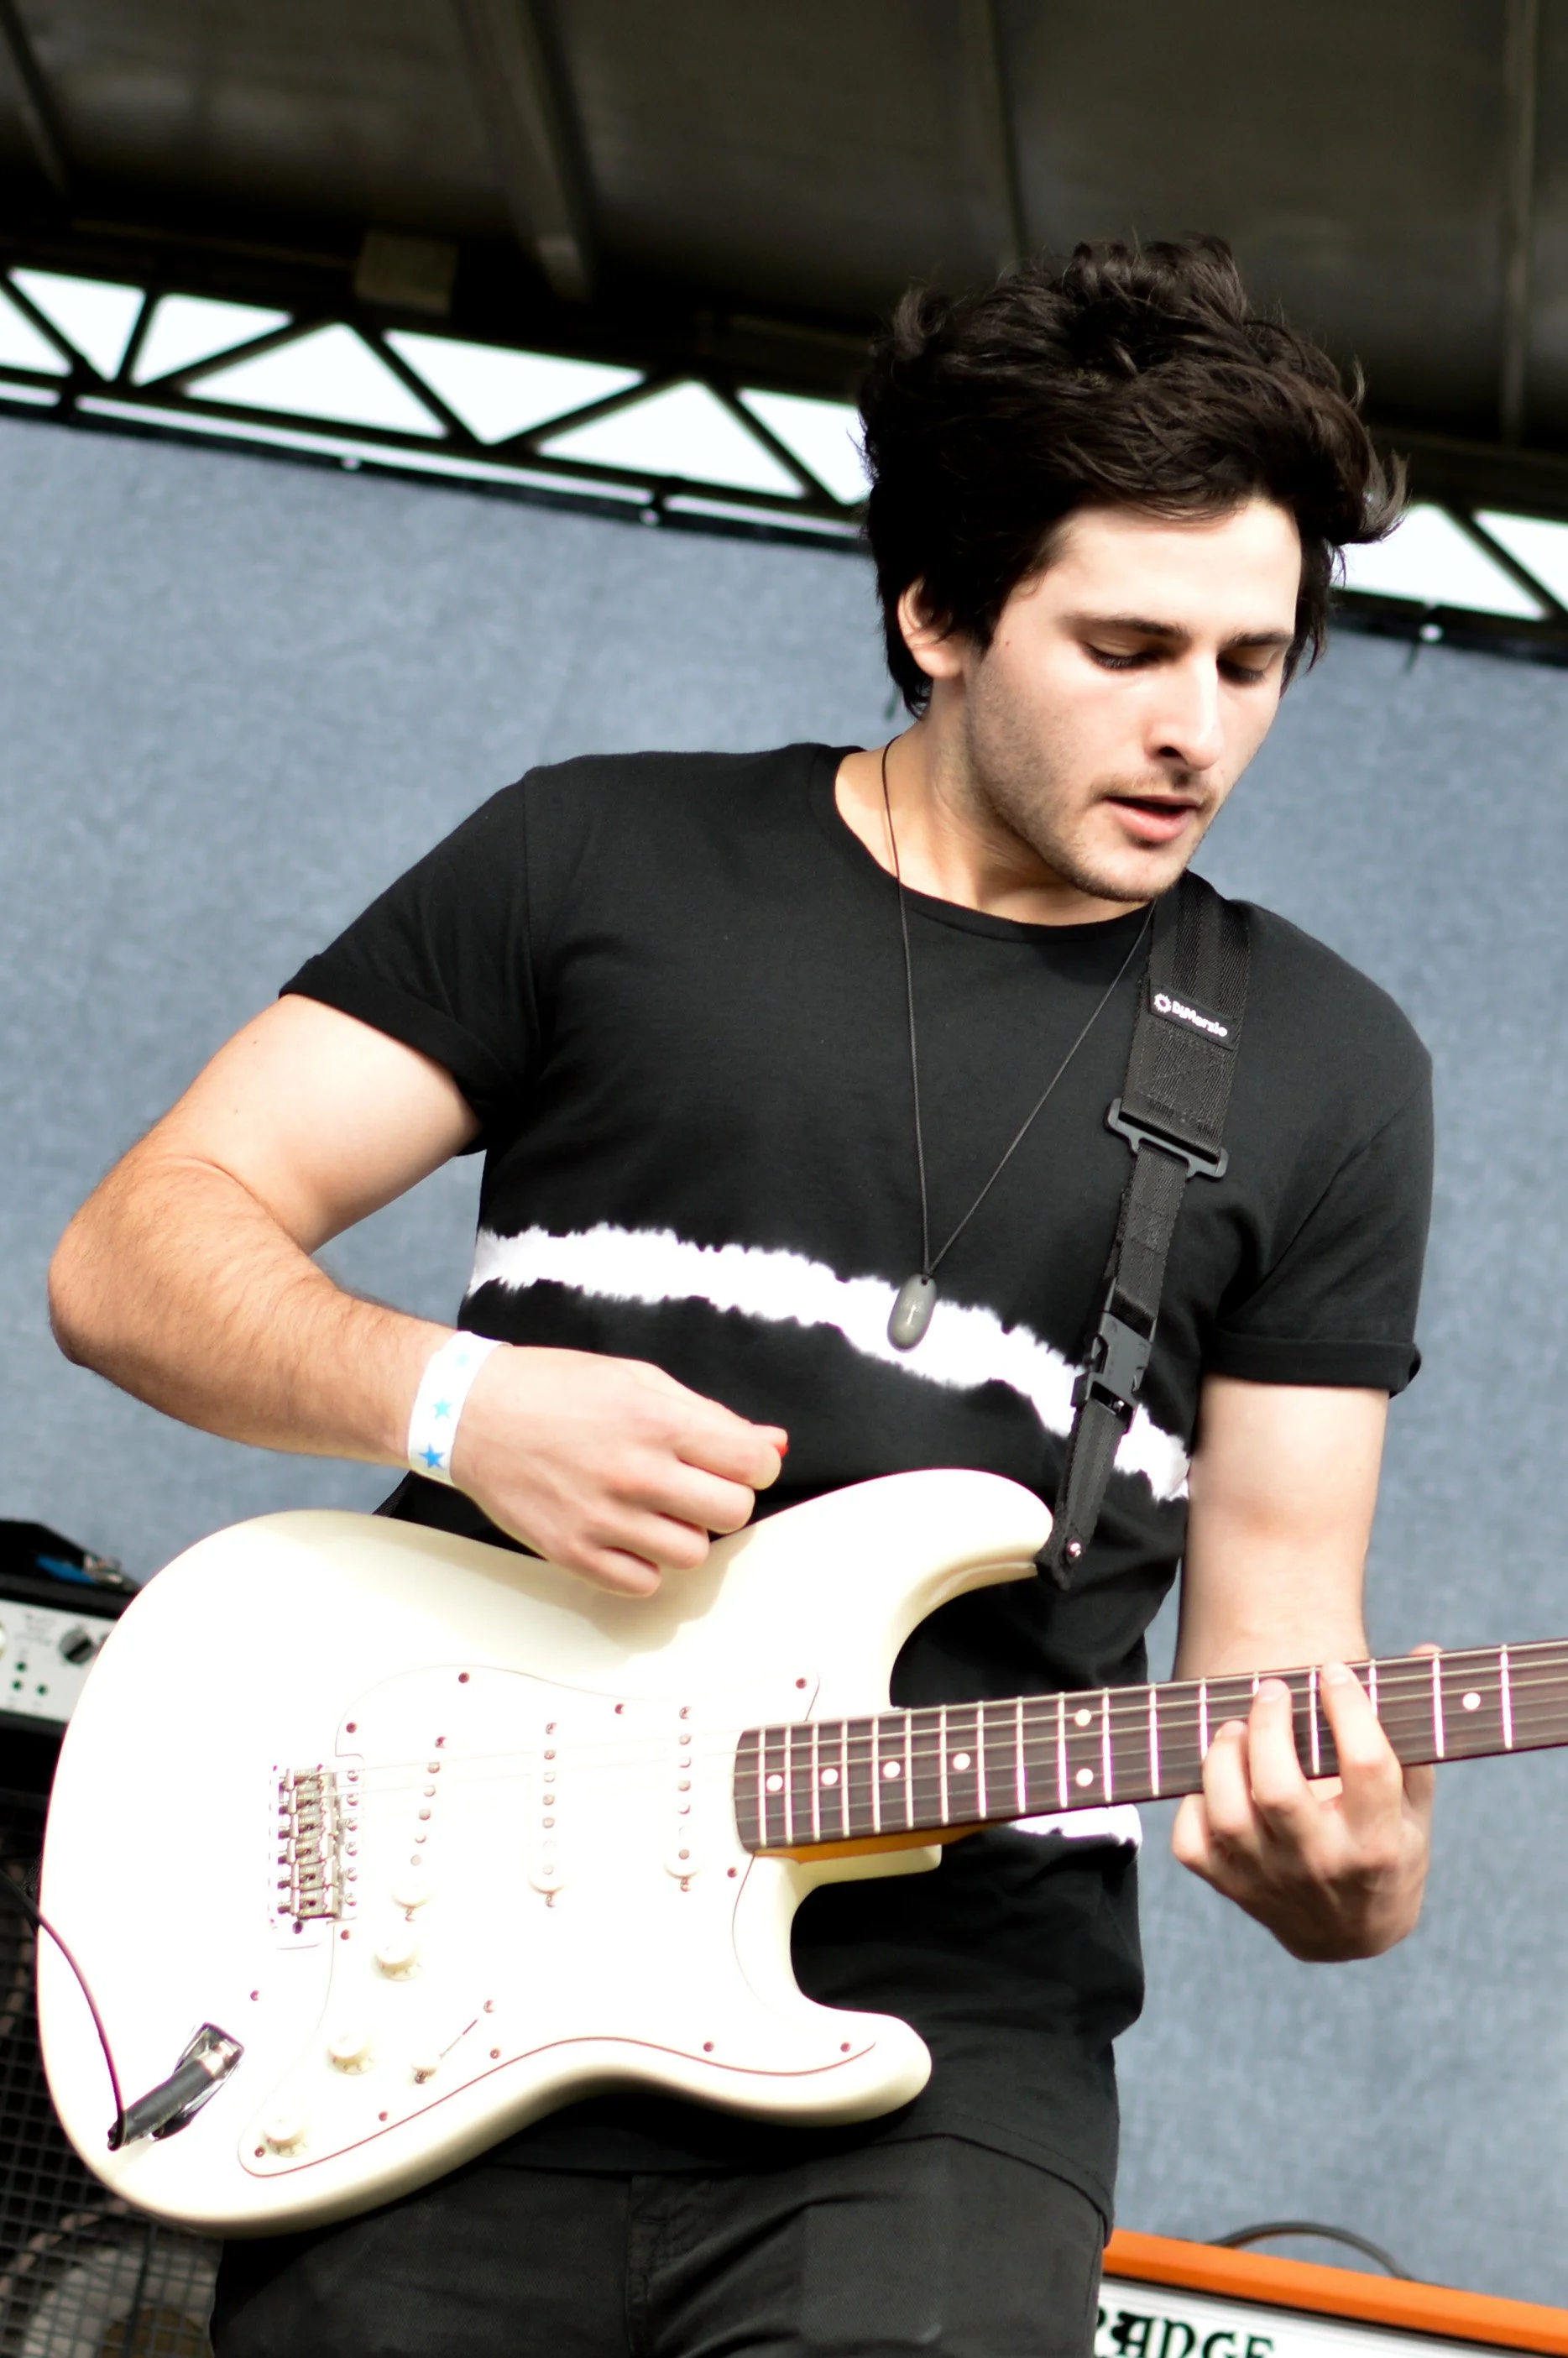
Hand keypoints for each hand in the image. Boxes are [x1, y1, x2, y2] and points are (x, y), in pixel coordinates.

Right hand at [448, 1346, 786, 1595]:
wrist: (472, 1413)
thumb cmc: (554, 1389)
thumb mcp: (639, 1380)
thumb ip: (711, 1416)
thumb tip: (772, 1443)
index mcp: (657, 1421)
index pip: (752, 1465)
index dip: (753, 1464)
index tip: (736, 1463)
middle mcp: (634, 1473)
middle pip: (732, 1514)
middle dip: (724, 1499)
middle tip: (695, 1486)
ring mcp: (603, 1519)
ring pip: (692, 1555)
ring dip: (683, 1533)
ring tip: (654, 1507)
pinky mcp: (572, 1553)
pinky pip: (643, 1583)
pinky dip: (644, 1564)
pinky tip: (626, 1533)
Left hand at [1170, 1654, 1434, 1959]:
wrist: (1352, 1935)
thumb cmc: (1386, 1849)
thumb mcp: (1413, 1805)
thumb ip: (1413, 1733)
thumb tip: (1425, 1649)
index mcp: (1377, 1842)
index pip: (1367, 1765)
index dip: (1349, 1707)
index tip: (1334, 1672)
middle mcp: (1321, 1865)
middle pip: (1278, 1788)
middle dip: (1269, 1724)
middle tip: (1271, 1690)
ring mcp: (1270, 1880)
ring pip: (1227, 1811)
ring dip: (1224, 1755)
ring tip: (1236, 1729)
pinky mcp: (1230, 1886)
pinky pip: (1191, 1841)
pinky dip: (1194, 1801)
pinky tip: (1216, 1779)